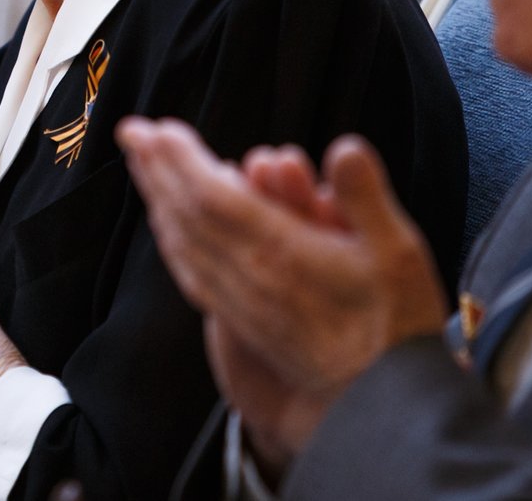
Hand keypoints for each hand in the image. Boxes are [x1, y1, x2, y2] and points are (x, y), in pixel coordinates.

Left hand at [118, 119, 448, 462]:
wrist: (384, 403)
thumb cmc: (397, 322)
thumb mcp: (400, 251)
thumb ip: (365, 198)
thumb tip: (343, 148)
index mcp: (281, 254)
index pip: (212, 197)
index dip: (181, 160)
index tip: (157, 128)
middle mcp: (249, 278)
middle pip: (185, 216)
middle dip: (156, 169)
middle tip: (131, 132)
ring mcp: (240, 303)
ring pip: (183, 245)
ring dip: (159, 200)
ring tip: (144, 167)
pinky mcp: (241, 323)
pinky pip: (192, 275)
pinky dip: (173, 241)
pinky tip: (168, 228)